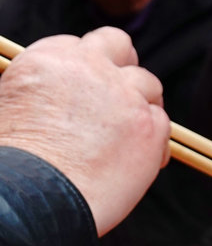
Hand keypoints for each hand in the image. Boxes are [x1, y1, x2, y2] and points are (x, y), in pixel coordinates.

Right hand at [0, 28, 170, 234]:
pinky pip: (162, 123)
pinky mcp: (149, 126)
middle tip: (121, 94)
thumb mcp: (9, 109)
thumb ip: (38, 93)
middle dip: (122, 65)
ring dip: (142, 104)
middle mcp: (89, 67)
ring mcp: (124, 95)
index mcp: (48, 59)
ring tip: (130, 135)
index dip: (88, 67)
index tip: (89, 88)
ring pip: (148, 84)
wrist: (29, 200)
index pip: (81, 45)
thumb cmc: (11, 164)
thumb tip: (51, 102)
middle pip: (119, 46)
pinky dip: (155, 141)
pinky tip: (141, 162)